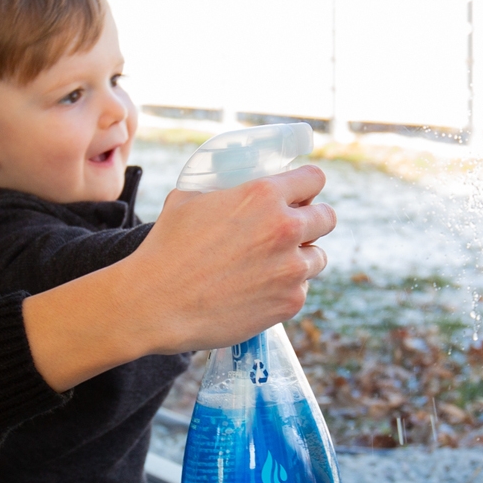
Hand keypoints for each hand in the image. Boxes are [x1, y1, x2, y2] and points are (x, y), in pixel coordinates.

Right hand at [23, 165, 333, 389]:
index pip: (314, 179)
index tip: (300, 195)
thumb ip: (221, 189)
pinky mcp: (289, 302)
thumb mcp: (188, 198)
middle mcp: (286, 228)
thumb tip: (229, 186)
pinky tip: (258, 290)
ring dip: (301, 258)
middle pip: (327, 218)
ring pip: (318, 257)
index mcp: (264, 195)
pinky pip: (301, 289)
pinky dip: (285, 289)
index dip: (306, 186)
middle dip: (312, 221)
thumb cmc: (166, 248)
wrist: (155, 303)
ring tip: (272, 264)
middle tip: (290, 230)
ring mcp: (292, 268)